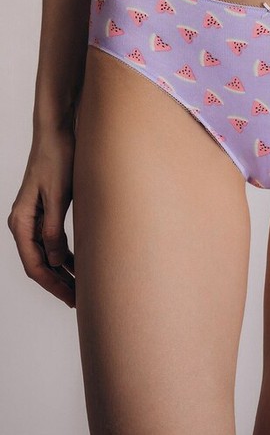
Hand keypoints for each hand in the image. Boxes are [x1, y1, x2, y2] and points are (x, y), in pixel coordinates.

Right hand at [7, 127, 75, 307]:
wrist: (57, 134)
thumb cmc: (57, 160)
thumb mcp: (59, 196)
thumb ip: (54, 229)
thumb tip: (57, 262)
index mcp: (21, 221)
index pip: (34, 264)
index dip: (53, 284)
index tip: (71, 298)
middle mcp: (23, 222)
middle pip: (40, 263)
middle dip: (59, 283)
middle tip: (80, 300)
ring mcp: (34, 217)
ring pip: (48, 253)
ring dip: (63, 271)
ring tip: (82, 288)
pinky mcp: (46, 210)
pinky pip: (54, 240)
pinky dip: (66, 254)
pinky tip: (81, 264)